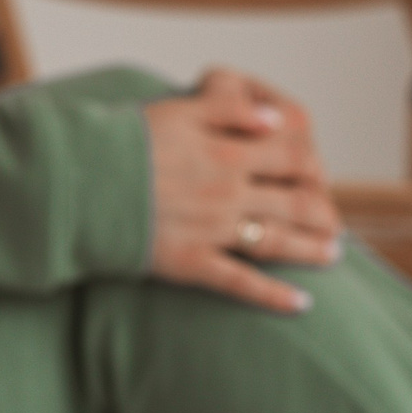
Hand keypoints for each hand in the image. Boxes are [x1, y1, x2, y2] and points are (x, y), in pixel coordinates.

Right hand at [143, 67, 342, 313]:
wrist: (77, 184)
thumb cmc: (122, 142)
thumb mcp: (177, 109)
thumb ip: (229, 107)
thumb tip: (274, 118)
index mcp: (227, 151)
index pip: (292, 153)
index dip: (312, 162)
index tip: (317, 172)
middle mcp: (228, 192)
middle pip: (296, 201)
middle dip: (322, 211)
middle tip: (334, 222)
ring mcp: (212, 230)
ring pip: (278, 242)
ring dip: (311, 250)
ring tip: (332, 255)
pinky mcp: (191, 262)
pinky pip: (241, 283)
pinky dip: (275, 296)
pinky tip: (302, 305)